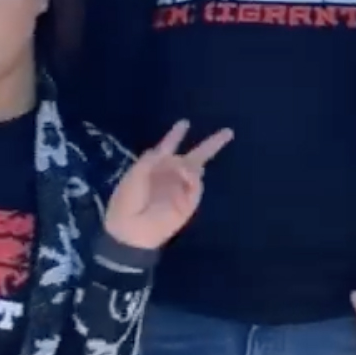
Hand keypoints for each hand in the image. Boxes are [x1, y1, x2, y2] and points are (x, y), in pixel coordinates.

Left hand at [104, 120, 232, 249]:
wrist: (131, 231)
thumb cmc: (127, 201)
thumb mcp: (135, 174)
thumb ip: (151, 158)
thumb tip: (167, 149)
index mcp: (155, 166)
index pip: (168, 146)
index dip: (176, 135)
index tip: (185, 123)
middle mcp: (171, 175)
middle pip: (195, 157)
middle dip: (211, 144)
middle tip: (228, 132)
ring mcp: (181, 189)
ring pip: (196, 169)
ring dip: (191, 165)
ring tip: (183, 168)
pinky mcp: (188, 203)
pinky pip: (197, 185)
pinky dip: (194, 178)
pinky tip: (188, 176)